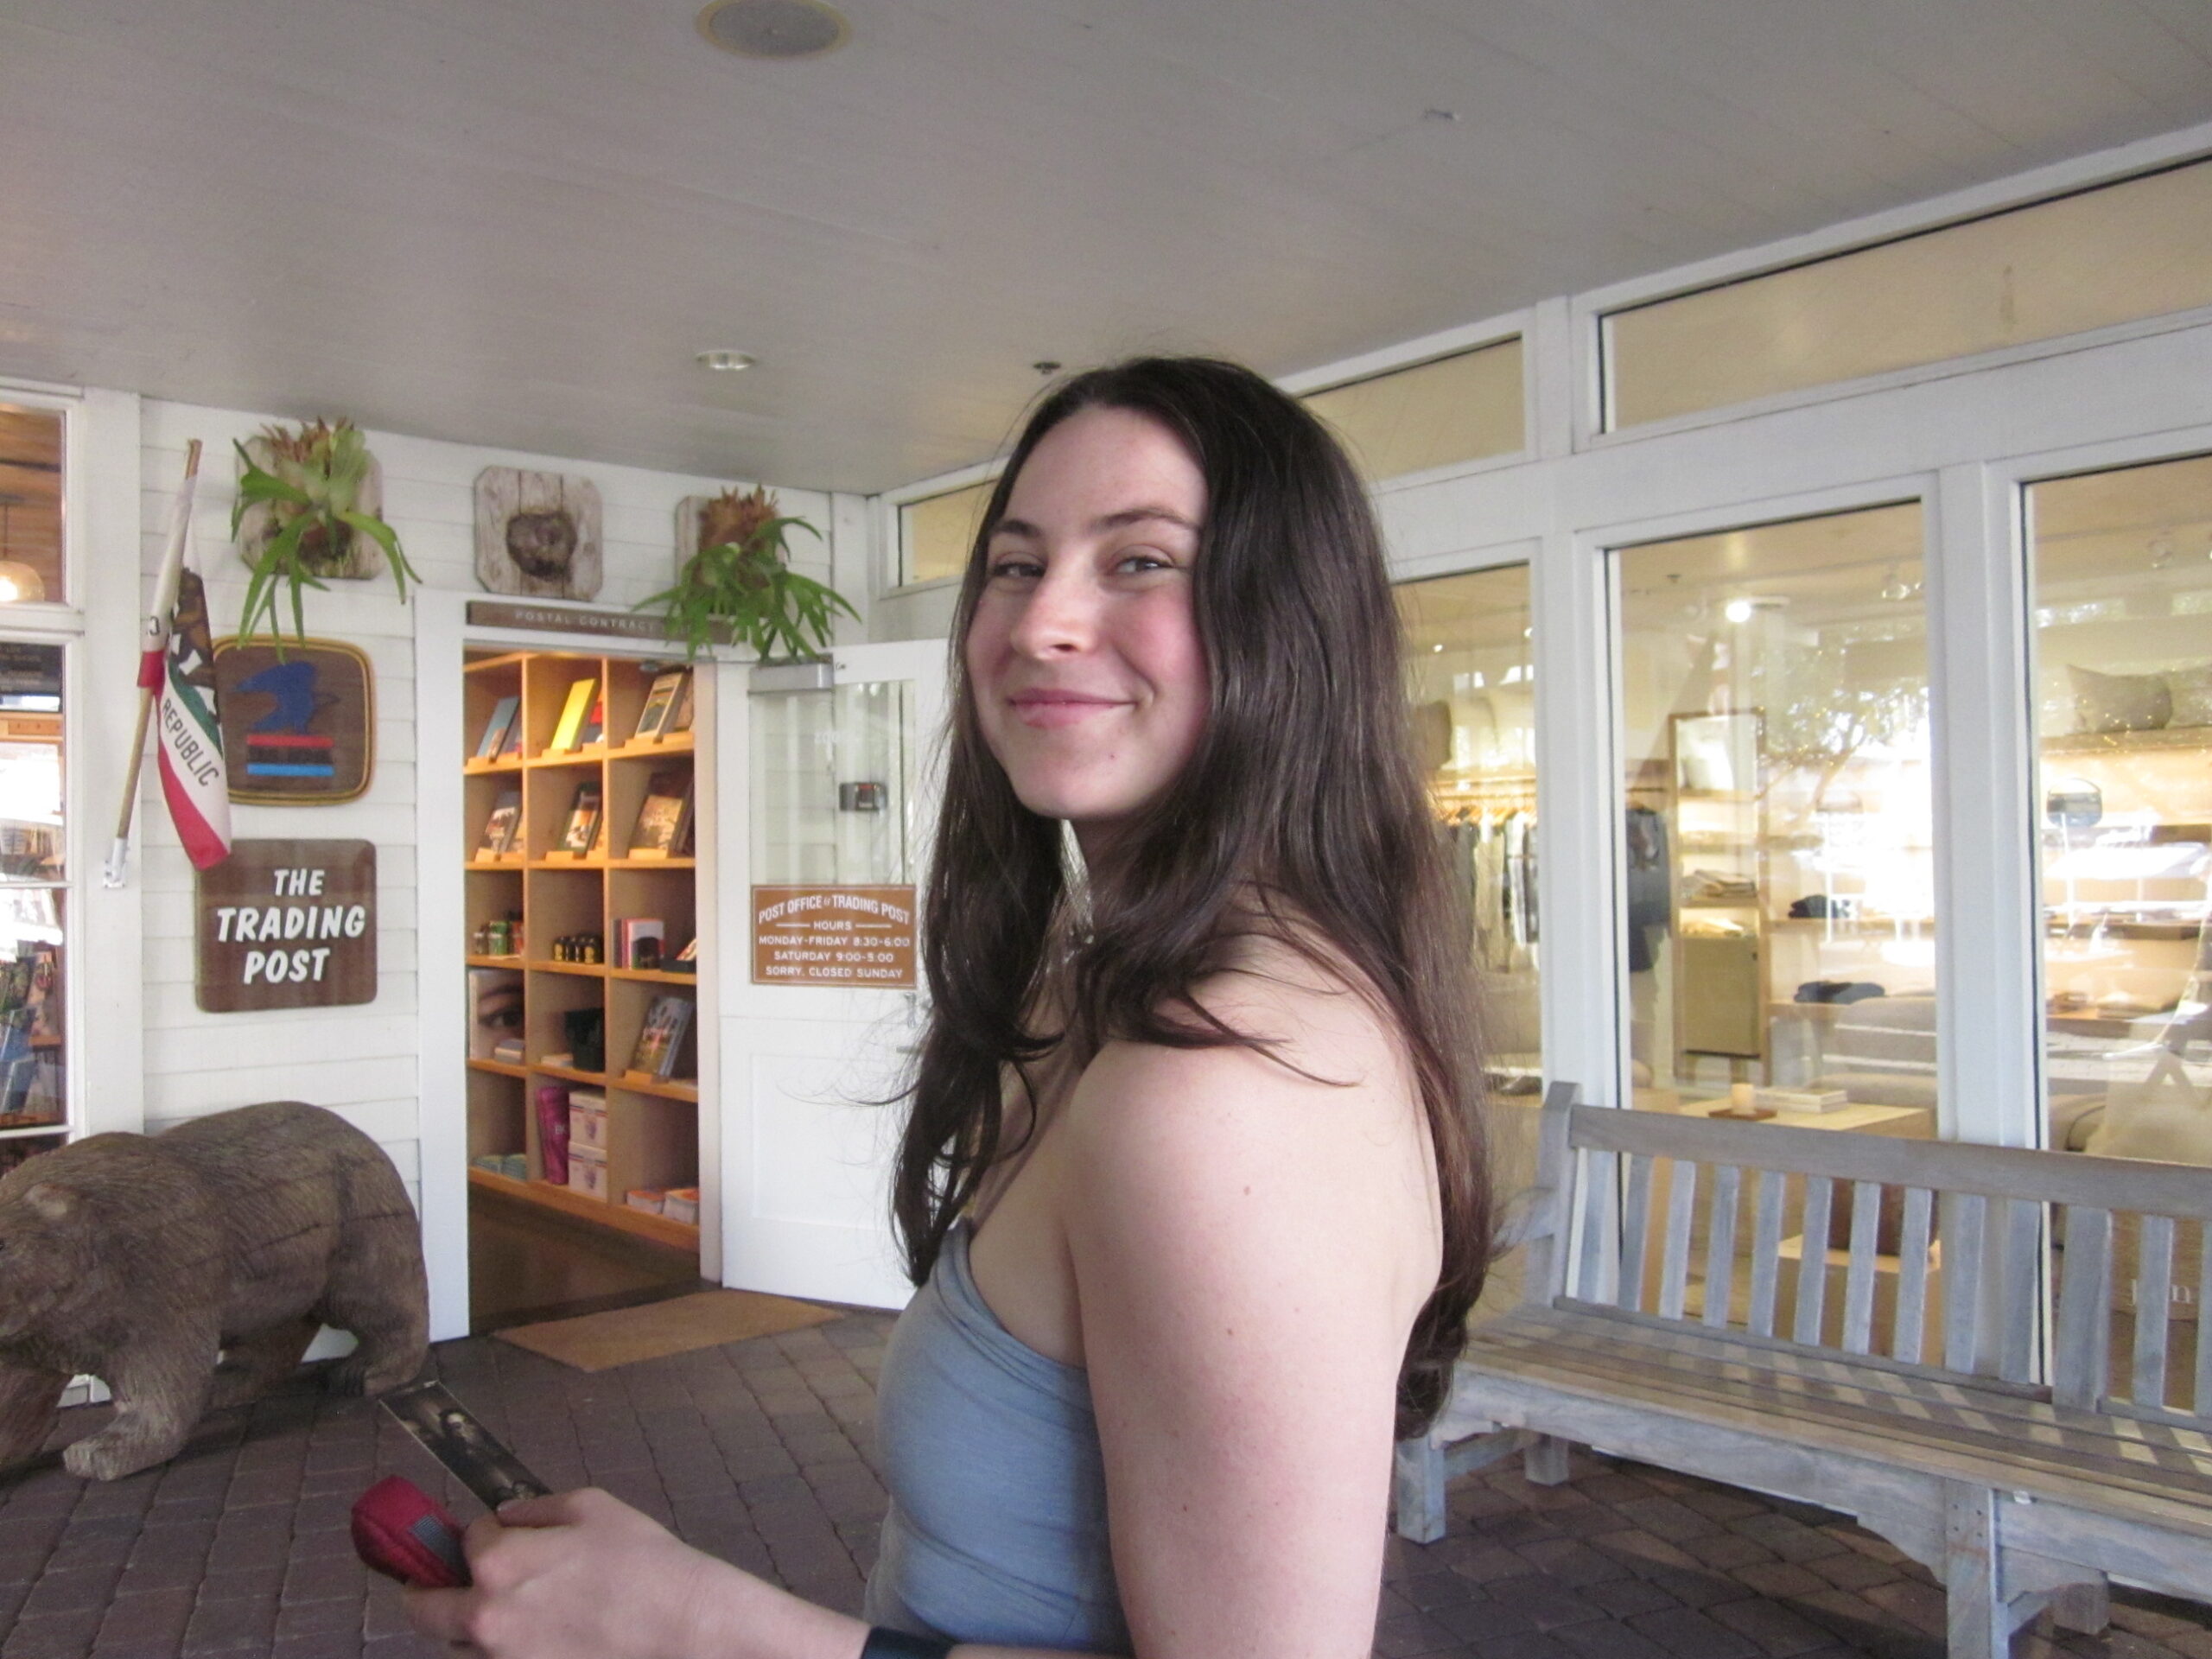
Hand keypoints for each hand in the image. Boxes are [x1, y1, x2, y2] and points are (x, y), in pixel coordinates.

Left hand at [403, 1487, 715, 1658]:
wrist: (680, 1627)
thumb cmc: (641, 1560)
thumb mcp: (592, 1507)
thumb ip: (536, 1507)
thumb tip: (505, 1517)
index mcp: (497, 1564)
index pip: (466, 1539)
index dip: (485, 1531)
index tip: (502, 1533)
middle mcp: (484, 1618)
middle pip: (424, 1607)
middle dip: (431, 1587)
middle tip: (444, 1581)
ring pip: (452, 1645)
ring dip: (462, 1624)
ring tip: (503, 1611)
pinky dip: (493, 1649)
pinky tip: (528, 1634)